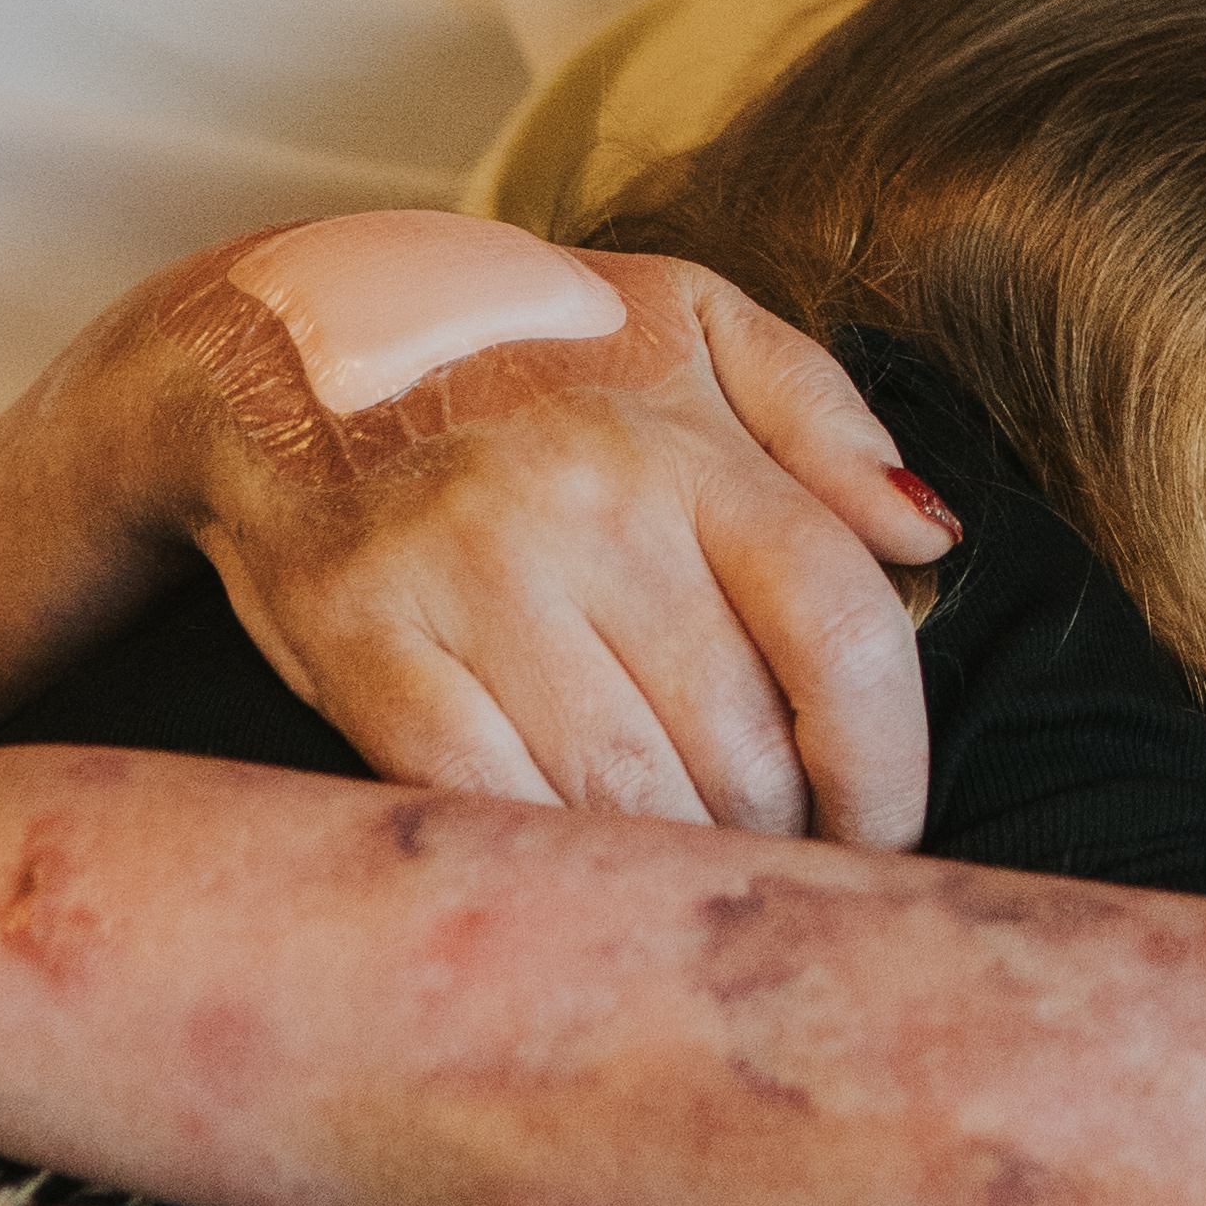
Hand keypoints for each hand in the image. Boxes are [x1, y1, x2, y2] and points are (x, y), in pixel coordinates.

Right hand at [140, 239, 949, 844]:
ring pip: (624, 798)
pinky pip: (489, 803)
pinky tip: (579, 882)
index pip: (840, 632)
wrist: (274, 351)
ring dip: (675, 867)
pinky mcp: (362, 646)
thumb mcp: (690, 322)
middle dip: (779, 831)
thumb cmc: (516, 354)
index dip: (885, 763)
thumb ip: (826, 421)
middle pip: (742, 743)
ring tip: (691, 881)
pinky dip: (548, 865)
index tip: (886, 830)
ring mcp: (465, 580)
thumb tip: (931, 537)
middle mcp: (583, 507)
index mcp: (682, 441)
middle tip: (778, 862)